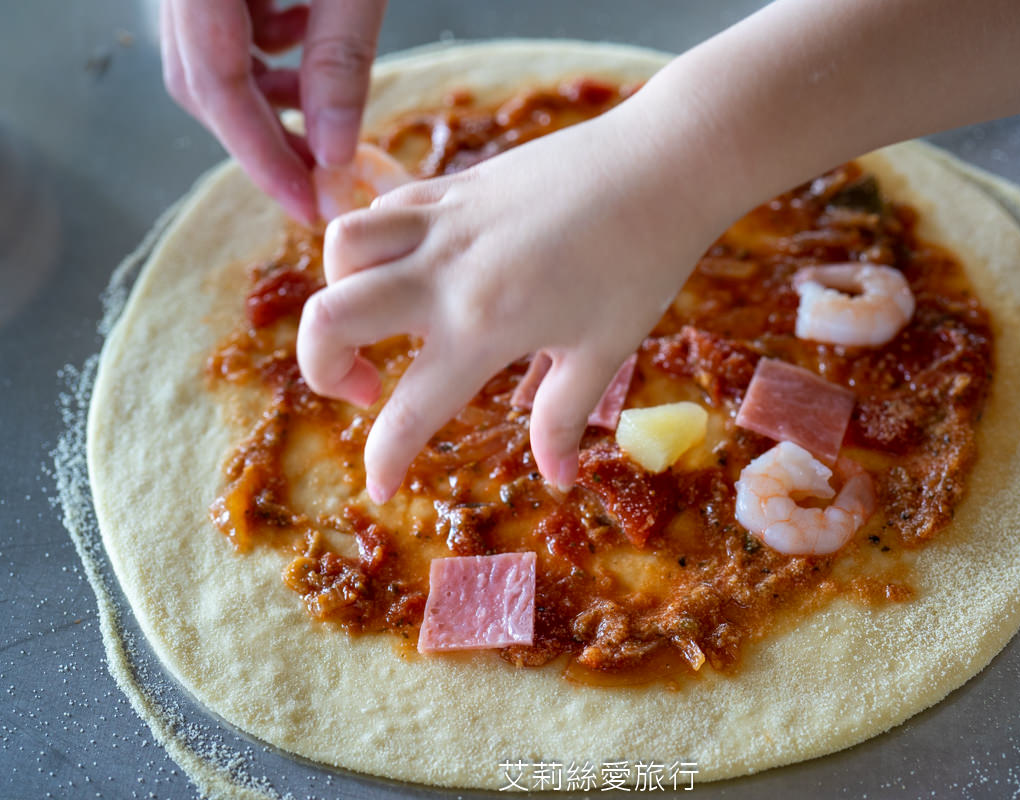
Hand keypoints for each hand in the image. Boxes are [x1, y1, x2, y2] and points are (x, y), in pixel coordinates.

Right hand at [161, 0, 386, 222]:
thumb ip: (340, 57)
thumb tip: (333, 152)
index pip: (214, 85)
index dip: (262, 155)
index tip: (307, 204)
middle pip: (201, 79)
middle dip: (266, 135)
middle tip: (324, 173)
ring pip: (209, 55)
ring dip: (270, 94)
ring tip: (325, 102)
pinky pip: (222, 20)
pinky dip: (267, 47)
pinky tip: (310, 32)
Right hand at [296, 107, 723, 500]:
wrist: (662, 165)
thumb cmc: (642, 262)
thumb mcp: (604, 350)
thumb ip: (563, 417)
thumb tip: (556, 477)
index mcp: (483, 326)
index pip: (409, 411)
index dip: (384, 461)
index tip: (380, 490)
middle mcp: (445, 272)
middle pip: (328, 317)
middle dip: (323, 368)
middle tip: (370, 388)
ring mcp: (443, 220)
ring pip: (341, 246)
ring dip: (340, 290)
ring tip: (382, 318)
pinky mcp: (454, 183)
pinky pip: (384, 207)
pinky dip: (376, 240)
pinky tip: (414, 264)